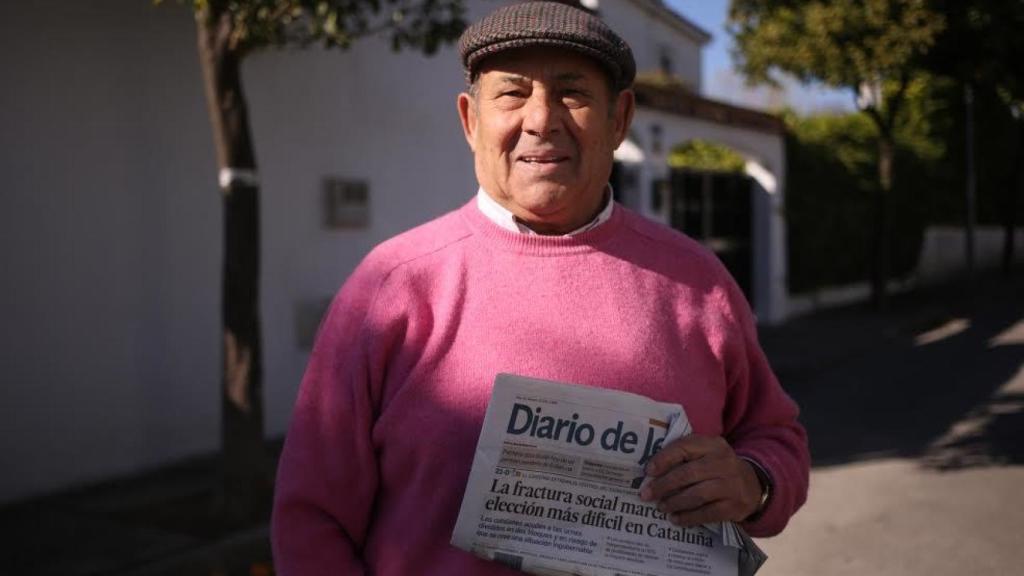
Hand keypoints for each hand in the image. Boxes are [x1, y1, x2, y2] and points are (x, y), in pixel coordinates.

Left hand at [638, 434, 761, 526]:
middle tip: (647, 494)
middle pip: (688, 473)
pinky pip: (708, 513)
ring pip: (697, 495)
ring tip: (661, 507)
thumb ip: (684, 456)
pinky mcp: (734, 506)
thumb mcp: (706, 453)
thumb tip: (651, 472)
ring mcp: (731, 485)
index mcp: (713, 445)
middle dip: (664, 485)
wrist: (752, 485)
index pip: (684, 447)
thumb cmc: (718, 468)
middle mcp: (724, 462)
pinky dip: (689, 517)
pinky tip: (676, 519)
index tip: (648, 472)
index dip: (663, 459)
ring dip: (675, 502)